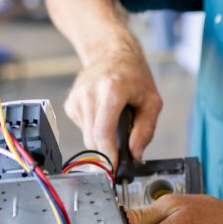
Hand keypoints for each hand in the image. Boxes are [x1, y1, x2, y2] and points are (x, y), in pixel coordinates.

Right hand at [64, 30, 162, 166]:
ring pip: (87, 136)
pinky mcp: (70, 103)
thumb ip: (145, 130)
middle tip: (122, 154)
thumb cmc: (133, 75)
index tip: (113, 170)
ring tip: (115, 121)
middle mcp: (89, 93)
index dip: (107, 156)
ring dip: (102, 139)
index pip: (103, 132)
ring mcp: (77, 98)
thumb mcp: (152, 101)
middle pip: (93, 138)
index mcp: (111, 90)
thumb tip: (135, 155)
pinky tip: (103, 114)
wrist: (110, 53)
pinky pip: (83, 128)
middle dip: (107, 152)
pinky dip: (94, 128)